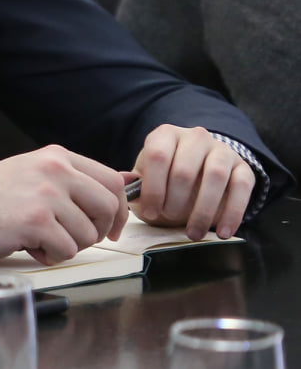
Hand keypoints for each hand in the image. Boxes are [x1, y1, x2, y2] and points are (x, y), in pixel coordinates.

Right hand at [0, 145, 129, 265]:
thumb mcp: (32, 174)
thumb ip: (74, 178)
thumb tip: (127, 180)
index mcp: (55, 156)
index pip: (111, 179)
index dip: (116, 210)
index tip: (107, 226)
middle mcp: (54, 169)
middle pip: (108, 206)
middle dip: (96, 230)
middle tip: (71, 237)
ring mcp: (45, 194)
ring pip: (88, 234)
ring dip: (66, 244)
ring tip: (36, 237)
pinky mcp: (35, 220)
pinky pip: (67, 250)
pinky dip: (50, 255)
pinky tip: (26, 243)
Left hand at [132, 125, 255, 239]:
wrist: (199, 176)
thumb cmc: (165, 179)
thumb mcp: (147, 178)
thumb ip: (135, 183)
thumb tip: (124, 182)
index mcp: (166, 134)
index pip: (158, 156)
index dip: (153, 188)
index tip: (150, 213)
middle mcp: (195, 136)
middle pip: (185, 169)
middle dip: (175, 201)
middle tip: (169, 219)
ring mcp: (222, 150)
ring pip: (215, 176)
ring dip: (203, 210)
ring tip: (193, 233)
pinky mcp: (243, 167)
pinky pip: (241, 188)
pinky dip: (233, 213)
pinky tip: (222, 232)